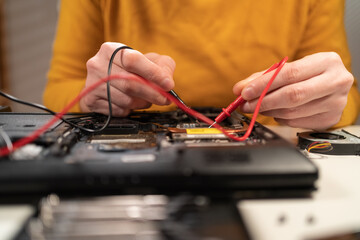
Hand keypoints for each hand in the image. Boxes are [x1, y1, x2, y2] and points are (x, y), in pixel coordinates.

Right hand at [80, 42, 174, 115]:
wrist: (107, 79)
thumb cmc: (131, 69)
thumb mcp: (150, 60)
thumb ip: (163, 66)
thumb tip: (167, 82)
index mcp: (111, 49)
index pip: (133, 60)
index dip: (153, 73)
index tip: (168, 84)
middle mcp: (97, 64)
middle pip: (130, 83)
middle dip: (152, 93)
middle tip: (165, 99)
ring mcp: (92, 83)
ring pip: (125, 99)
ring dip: (141, 103)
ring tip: (146, 99)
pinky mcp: (91, 100)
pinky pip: (117, 110)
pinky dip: (129, 110)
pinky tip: (130, 103)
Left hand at [233, 52, 353, 129]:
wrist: (333, 84)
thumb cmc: (309, 74)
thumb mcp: (290, 69)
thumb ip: (264, 77)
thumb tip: (239, 89)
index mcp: (327, 61)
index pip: (289, 74)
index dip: (264, 84)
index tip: (245, 92)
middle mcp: (336, 81)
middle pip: (292, 95)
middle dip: (263, 101)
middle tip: (246, 105)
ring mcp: (336, 103)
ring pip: (292, 112)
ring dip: (269, 112)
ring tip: (257, 108)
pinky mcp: (331, 119)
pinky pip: (296, 122)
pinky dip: (280, 119)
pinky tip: (276, 113)